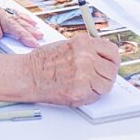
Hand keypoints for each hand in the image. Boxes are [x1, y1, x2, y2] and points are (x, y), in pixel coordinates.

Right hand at [0, 35, 119, 106]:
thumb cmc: (42, 62)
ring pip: (107, 84)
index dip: (112, 60)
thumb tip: (101, 57)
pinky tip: (79, 90)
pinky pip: (96, 96)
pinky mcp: (81, 91)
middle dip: (106, 75)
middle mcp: (86, 57)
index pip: (112, 51)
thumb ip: (86, 50)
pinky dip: (90, 96)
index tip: (110, 64)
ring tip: (85, 85)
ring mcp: (84, 75)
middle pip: (112, 69)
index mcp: (83, 43)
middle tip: (96, 78)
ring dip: (99, 86)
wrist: (27, 75)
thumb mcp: (67, 45)